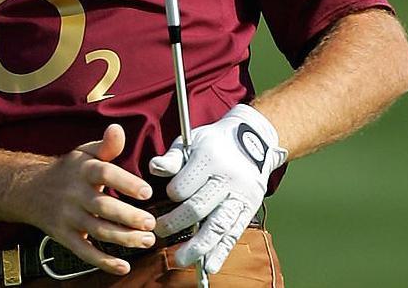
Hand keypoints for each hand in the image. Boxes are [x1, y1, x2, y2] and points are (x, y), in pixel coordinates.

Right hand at [25, 124, 156, 275]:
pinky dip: (103, 262)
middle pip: (103, 206)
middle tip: (151, 223)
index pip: (104, 173)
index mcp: (82, 169)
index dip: (126, 182)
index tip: (146, 192)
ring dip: (124, 238)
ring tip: (146, 240)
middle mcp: (74, 193)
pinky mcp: (63, 236)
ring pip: (98, 230)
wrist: (29, 190)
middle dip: (129, 217)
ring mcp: (68, 216)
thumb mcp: (84, 153)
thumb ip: (106, 146)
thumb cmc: (67, 171)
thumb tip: (118, 129)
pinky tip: (123, 265)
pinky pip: (84, 252)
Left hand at [149, 104, 286, 273]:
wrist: (253, 140)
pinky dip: (221, 252)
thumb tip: (154, 168)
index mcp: (209, 158)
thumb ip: (173, 158)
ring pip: (218, 225)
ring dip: (198, 246)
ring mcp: (240, 196)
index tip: (168, 195)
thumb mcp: (192, 142)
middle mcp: (227, 179)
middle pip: (198, 207)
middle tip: (158, 231)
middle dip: (176, 222)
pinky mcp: (248, 209)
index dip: (173, 193)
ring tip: (181, 260)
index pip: (185, 184)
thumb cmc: (213, 143)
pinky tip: (209, 267)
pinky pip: (234, 234)